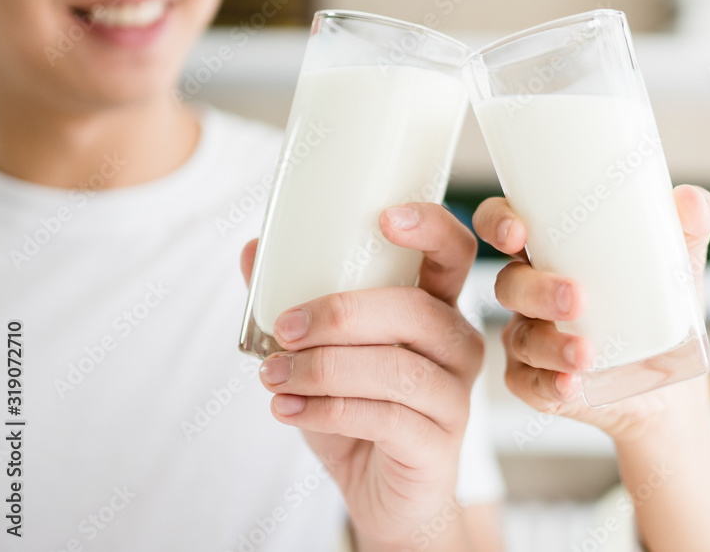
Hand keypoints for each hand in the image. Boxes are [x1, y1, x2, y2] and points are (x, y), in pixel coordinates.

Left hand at [240, 203, 484, 548]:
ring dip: (324, 368)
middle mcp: (456, 344)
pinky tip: (288, 409)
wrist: (384, 492)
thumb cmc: (361, 411)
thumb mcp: (325, 353)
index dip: (431, 230)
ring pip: (396, 369)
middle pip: (414, 311)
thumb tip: (253, 252)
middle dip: (341, 314)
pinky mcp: (439, 442)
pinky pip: (386, 418)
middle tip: (285, 327)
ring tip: (274, 375)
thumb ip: (296, 303)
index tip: (384, 218)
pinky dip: (328, 411)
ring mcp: (455, 394)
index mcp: (436, 308)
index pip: (454, 254)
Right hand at [472, 184, 709, 442]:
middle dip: (536, 289)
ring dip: (549, 343)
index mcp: (550, 254)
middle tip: (576, 298)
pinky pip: (530, 385)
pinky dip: (549, 384)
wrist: (670, 389)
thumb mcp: (679, 268)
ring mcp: (529, 340)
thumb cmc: (657, 313)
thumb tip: (692, 201)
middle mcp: (530, 295)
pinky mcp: (536, 384)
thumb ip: (687, 228)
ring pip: (522, 337)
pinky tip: (571, 383)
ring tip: (586, 353)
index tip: (518, 232)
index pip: (505, 228)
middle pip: (509, 284)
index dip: (498, 223)